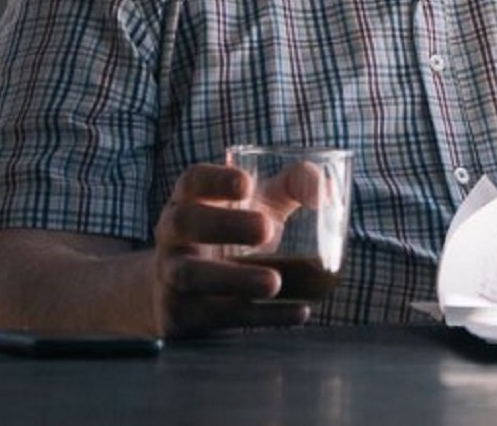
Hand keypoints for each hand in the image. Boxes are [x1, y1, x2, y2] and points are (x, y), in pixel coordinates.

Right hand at [149, 163, 310, 335]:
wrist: (186, 293)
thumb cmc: (234, 235)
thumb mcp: (260, 205)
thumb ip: (294, 187)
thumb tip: (326, 191)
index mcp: (189, 201)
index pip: (192, 180)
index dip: (215, 179)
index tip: (247, 183)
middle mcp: (172, 236)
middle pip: (185, 222)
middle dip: (224, 225)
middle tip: (266, 229)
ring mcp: (170, 277)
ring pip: (191, 276)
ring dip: (235, 279)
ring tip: (274, 282)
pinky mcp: (181, 316)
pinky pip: (216, 317)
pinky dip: (260, 317)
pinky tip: (297, 312)